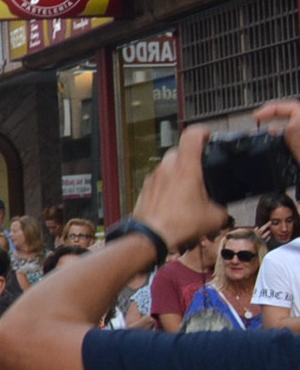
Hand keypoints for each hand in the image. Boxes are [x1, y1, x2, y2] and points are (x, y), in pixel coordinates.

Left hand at [130, 120, 230, 251]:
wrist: (150, 237)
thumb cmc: (179, 225)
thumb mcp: (215, 216)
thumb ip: (222, 205)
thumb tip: (223, 206)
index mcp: (186, 168)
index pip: (192, 135)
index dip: (203, 132)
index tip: (210, 136)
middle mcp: (167, 167)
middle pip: (181, 150)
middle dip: (193, 158)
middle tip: (204, 170)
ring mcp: (154, 176)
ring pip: (169, 165)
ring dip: (181, 171)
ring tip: (191, 188)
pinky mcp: (146, 187)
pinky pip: (161, 178)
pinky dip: (169, 183)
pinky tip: (177, 199)